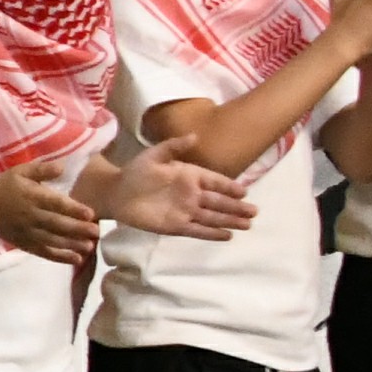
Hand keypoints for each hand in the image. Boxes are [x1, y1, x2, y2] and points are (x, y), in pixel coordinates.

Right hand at [0, 165, 104, 265]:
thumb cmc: (6, 185)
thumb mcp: (22, 171)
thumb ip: (43, 169)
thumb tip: (63, 167)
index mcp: (33, 197)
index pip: (56, 204)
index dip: (74, 209)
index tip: (91, 213)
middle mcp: (31, 216)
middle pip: (58, 224)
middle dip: (78, 229)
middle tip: (96, 232)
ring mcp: (28, 232)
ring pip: (53, 240)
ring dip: (72, 245)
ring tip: (89, 247)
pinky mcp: (25, 243)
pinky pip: (44, 252)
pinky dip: (59, 257)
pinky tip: (75, 259)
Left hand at [94, 148, 255, 240]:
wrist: (116, 193)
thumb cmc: (136, 172)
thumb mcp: (155, 155)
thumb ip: (175, 146)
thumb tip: (195, 135)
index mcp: (190, 175)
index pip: (215, 181)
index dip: (229, 187)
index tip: (244, 192)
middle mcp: (192, 194)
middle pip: (219, 202)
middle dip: (236, 207)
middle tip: (254, 212)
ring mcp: (186, 211)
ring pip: (212, 217)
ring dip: (230, 221)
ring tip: (247, 225)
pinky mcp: (176, 226)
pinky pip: (198, 230)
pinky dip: (212, 233)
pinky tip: (227, 236)